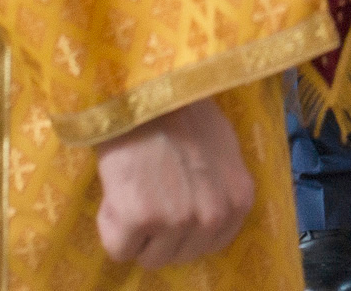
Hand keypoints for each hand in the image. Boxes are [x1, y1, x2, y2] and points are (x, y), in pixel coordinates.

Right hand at [93, 97, 254, 266]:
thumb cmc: (183, 113)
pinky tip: (118, 192)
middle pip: (178, 255)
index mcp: (238, 202)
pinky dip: (112, 226)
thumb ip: (219, 187)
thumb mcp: (222, 150)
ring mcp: (178, 220)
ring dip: (136, 231)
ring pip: (149, 257)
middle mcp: (213, 216)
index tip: (170, 201)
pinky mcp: (141, 220)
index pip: (208, 246)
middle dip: (159, 232)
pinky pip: (119, 249)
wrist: (146, 92)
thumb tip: (205, 213)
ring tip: (136, 187)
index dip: (183, 228)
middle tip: (150, 190)